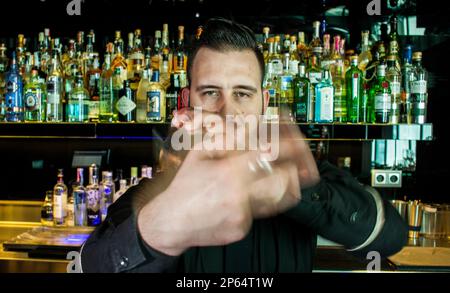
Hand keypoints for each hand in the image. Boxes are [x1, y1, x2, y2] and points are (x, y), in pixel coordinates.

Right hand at [138, 147, 297, 255]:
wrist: (172, 221)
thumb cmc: (185, 186)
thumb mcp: (200, 153)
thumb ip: (227, 139)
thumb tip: (249, 129)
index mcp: (229, 172)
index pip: (269, 154)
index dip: (287, 145)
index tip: (297, 141)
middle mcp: (240, 195)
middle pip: (283, 180)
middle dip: (293, 169)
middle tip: (295, 162)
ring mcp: (243, 214)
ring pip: (277, 200)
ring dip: (284, 186)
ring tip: (281, 177)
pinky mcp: (242, 229)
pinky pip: (258, 213)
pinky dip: (255, 203)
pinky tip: (241, 198)